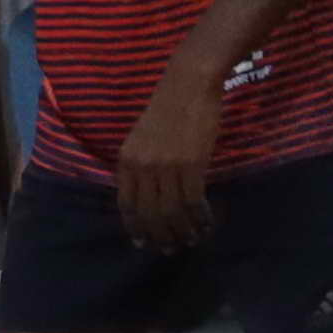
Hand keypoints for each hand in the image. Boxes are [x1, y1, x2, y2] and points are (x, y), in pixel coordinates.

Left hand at [115, 65, 228, 250]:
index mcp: (126, 161)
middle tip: (171, 249)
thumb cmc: (169, 107)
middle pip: (149, 213)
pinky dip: (200, 217)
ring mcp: (165, 166)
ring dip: (183, 231)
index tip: (143, 243)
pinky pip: (193, 201)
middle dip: (160, 236)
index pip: (126, 204)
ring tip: (191, 240)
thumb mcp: (142, 137)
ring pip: (172, 212)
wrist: (189, 83)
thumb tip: (147, 195)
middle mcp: (142, 167)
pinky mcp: (191, 164)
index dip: (135, 227)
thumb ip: (140, 164)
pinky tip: (207, 224)